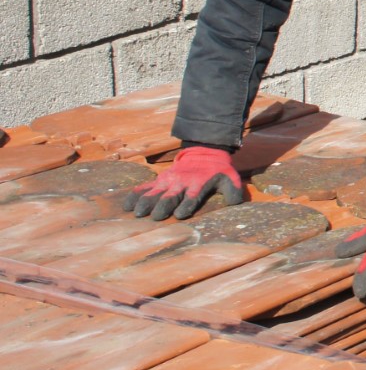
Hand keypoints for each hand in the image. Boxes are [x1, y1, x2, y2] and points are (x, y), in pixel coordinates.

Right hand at [124, 146, 245, 219]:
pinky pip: (144, 188)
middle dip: (162, 207)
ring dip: (146, 203)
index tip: (179, 215)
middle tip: (155, 217)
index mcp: (198, 184)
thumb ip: (233, 191)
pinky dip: (134, 196)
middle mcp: (180, 183)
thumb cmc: (217, 171)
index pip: (192, 197)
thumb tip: (235, 203)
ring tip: (138, 213)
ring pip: (154, 193)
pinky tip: (126, 206)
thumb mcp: (230, 178)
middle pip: (169, 196)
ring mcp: (167, 181)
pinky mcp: (158, 180)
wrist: (203, 152)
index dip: (186, 205)